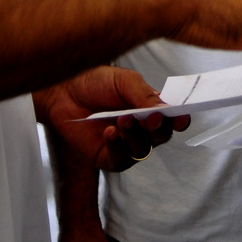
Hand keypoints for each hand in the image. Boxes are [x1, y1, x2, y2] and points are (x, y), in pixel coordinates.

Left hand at [34, 66, 187, 172]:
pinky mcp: (107, 157)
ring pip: (143, 149)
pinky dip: (118, 147)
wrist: (61, 91)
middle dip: (159, 128)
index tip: (181, 117)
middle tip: (151, 118)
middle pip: (162, 136)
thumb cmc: (92, 81)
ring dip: (135, 136)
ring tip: (121, 121)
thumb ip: (144, 95)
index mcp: (149, 106)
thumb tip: (165, 108)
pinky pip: (121, 160)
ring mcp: (125, 144)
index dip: (179, 119)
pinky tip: (109, 133)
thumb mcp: (123, 81)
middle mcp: (140, 127)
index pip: (172, 117)